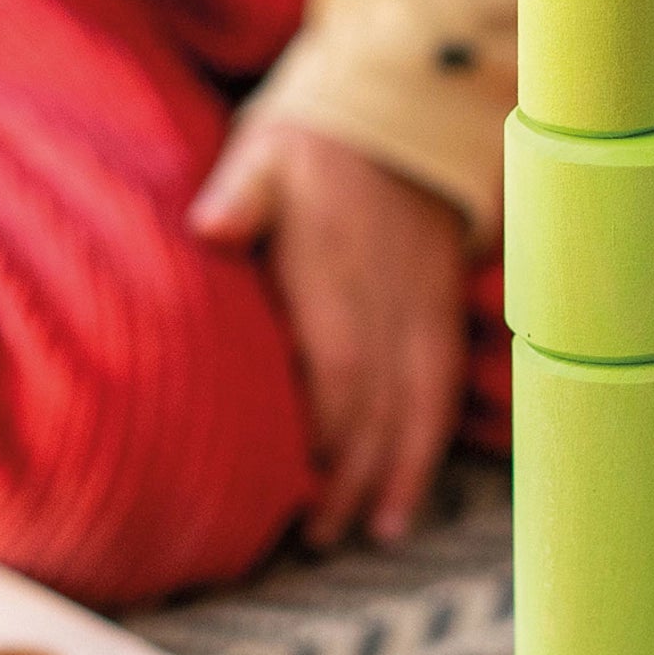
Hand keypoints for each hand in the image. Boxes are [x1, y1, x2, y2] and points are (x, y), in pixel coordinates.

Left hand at [189, 119, 467, 547]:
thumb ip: (242, 193)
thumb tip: (211, 225)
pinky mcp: (441, 318)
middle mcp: (388, 298)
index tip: (291, 481)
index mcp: (339, 267)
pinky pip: (441, 393)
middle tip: (314, 535)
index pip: (338, 361)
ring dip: (390, 475)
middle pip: (374, 401)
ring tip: (360, 533)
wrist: (399, 119)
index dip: (322, 426)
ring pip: (414, 407)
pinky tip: (402, 501)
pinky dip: (426, 451)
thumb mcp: (268, 151)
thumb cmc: (315, 147)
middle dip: (348, 474)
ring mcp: (421, 311)